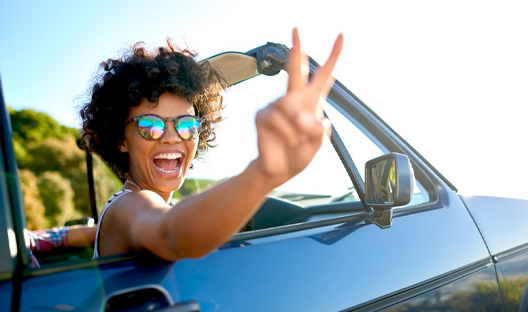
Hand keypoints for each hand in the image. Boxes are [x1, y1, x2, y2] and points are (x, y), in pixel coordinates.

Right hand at [254, 28, 343, 186]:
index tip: (341, 37)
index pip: (324, 76)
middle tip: (297, 28)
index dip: (333, 56)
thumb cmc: (298, 154)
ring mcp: (276, 105)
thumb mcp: (317, 145)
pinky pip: (277, 120)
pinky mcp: (262, 114)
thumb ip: (317, 131)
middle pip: (296, 69)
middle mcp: (293, 99)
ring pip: (291, 110)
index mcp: (311, 101)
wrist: (278, 169)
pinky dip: (285, 134)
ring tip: (295, 142)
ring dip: (297, 130)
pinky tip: (283, 141)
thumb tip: (306, 119)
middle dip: (297, 49)